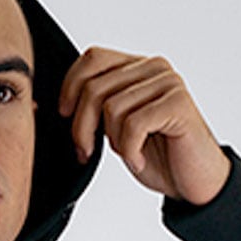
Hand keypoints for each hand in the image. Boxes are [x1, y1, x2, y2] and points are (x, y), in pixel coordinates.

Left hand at [58, 47, 230, 204]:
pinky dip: (129, 150)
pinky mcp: (178, 104)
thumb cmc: (155, 156)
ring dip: (111, 141)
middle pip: (95, 88)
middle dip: (81, 127)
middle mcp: (153, 68)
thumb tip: (46, 107)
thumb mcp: (114, 130)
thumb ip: (93, 111)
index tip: (66, 117)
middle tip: (86, 152)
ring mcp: (168, 83)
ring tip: (127, 154)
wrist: (193, 182)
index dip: (70, 88)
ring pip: (112, 108)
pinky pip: (133, 124)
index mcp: (136, 67)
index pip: (92, 58)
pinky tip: (139, 159)